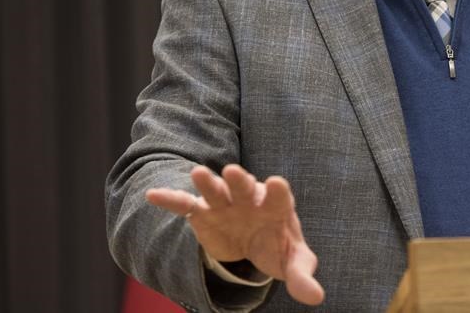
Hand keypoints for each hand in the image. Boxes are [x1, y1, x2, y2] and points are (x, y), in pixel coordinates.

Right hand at [146, 164, 324, 305]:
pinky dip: (171, 199)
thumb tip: (316, 297)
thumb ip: (302, 276)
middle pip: (245, 187)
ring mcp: (225, 204)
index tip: (277, 183)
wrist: (254, 244)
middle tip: (234, 172)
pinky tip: (154, 195)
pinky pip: (185, 205)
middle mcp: (250, 199)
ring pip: (216, 190)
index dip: (277, 191)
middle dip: (240, 181)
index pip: (279, 196)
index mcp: (276, 206)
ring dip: (208, 183)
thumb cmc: (277, 246)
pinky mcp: (203, 214)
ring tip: (197, 174)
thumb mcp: (293, 262)